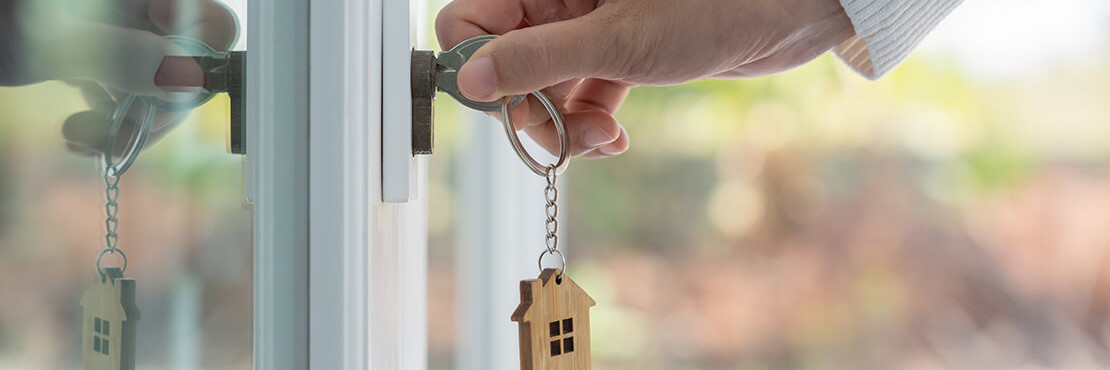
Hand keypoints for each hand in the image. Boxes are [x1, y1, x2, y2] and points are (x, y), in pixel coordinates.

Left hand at [0, 0, 238, 155]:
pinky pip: (131, 89)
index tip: (161, 92)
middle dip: (160, 108)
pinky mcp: (102, 53)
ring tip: (81, 137)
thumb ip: (124, 55)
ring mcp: (122, 31)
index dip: (199, 63)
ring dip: (132, 121)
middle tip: (113, 140)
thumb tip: (192, 77)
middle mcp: (139, 9)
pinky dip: (113, 116)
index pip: (211, 24)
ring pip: (163, 84)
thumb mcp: (52, 41)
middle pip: (191, 63)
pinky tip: (79, 129)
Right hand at [436, 0, 853, 157]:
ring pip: (543, 86)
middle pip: (505, 64)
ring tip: (602, 138)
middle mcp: (558, 1)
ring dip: (563, 124)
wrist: (788, 14)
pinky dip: (588, 121)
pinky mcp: (616, 52)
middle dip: (530, 110)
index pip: (468, 20)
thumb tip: (469, 78)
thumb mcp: (615, 42)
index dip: (477, 67)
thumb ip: (535, 58)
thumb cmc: (710, 8)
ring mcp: (586, 28)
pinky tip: (613, 136)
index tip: (502, 105)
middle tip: (566, 138)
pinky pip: (578, 93)